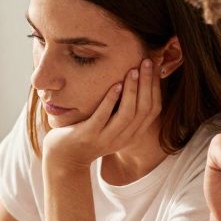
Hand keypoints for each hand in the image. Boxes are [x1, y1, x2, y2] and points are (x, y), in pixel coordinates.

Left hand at [41, 59, 160, 170]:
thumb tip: (136, 79)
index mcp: (132, 135)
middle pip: (143, 110)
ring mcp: (105, 138)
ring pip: (127, 114)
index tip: (155, 67)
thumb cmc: (89, 133)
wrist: (65, 158)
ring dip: (132, 90)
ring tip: (132, 71)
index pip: (153, 110)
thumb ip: (123, 109)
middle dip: (147, 84)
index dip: (156, 87)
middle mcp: (123, 138)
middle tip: (146, 62)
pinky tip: (115, 85)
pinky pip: (102, 117)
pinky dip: (111, 100)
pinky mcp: (88, 136)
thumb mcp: (111, 124)